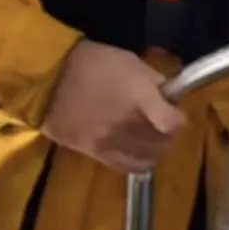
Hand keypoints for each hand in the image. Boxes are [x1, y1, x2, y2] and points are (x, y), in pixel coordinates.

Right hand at [40, 40, 185, 172]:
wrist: (51, 81)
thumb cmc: (93, 64)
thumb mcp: (130, 61)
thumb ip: (153, 82)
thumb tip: (169, 98)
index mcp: (139, 97)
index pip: (172, 122)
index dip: (177, 117)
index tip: (173, 110)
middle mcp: (128, 125)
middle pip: (163, 142)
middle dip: (167, 131)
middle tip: (160, 120)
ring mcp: (112, 143)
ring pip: (149, 158)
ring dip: (153, 147)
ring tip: (147, 135)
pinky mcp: (98, 155)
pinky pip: (129, 168)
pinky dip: (139, 160)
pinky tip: (135, 148)